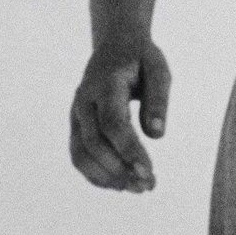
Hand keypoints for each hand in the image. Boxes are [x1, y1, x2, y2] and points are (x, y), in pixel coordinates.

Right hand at [70, 38, 169, 191]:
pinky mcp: (76, 126)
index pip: (112, 122)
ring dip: (107, 177)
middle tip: (148, 186)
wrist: (114, 45)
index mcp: (105, 84)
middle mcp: (84, 101)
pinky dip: (96, 174)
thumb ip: (159, 99)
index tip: (148, 171)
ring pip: (81, 153)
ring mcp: (76, 115)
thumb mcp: (158, 68)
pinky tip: (121, 184)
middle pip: (94, 142)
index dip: (128, 149)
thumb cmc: (140, 58)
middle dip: (120, 169)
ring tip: (137, 189)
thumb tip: (157, 135)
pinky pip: (78, 155)